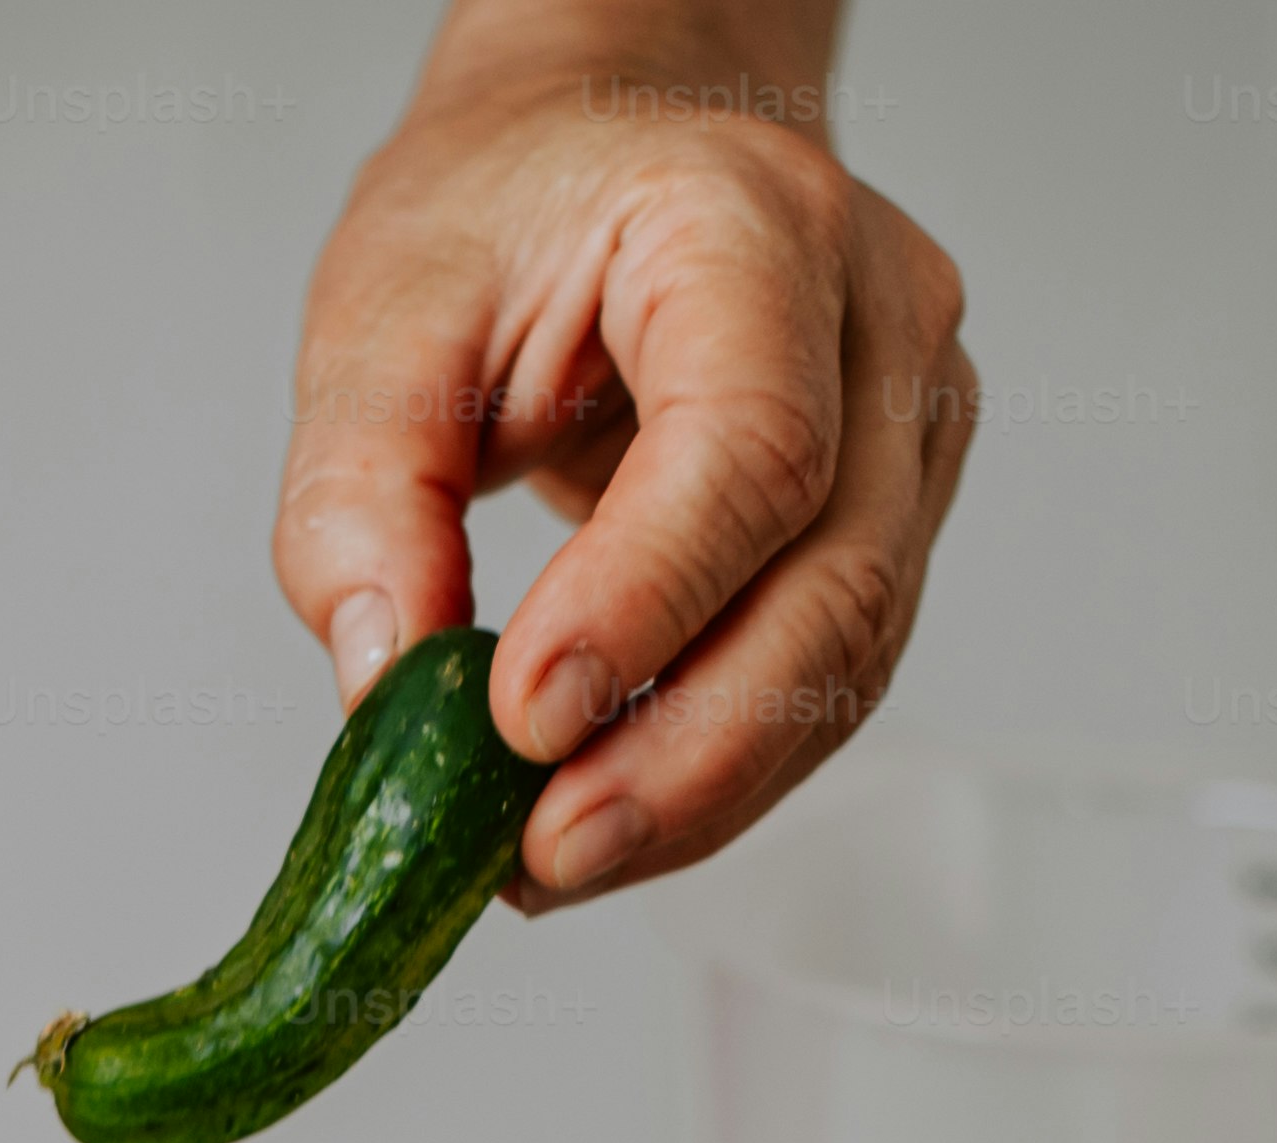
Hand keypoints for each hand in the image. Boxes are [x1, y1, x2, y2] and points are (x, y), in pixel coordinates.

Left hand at [278, 49, 973, 903]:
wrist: (613, 147)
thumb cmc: (516, 202)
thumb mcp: (384, 308)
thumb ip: (363, 490)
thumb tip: (384, 678)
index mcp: (753, 224)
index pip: (749, 444)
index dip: (646, 599)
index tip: (524, 715)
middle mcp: (876, 322)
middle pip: (834, 584)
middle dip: (687, 752)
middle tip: (545, 854)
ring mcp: (913, 422)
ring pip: (848, 658)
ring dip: (702, 790)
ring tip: (553, 861)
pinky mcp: (895, 512)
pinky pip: (831, 673)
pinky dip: (720, 767)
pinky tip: (609, 813)